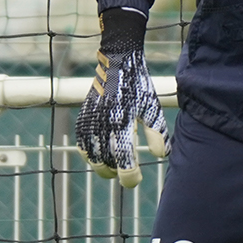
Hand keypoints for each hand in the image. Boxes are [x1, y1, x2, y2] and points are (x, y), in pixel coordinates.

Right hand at [74, 7, 168, 188]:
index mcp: (122, 123)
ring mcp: (90, 121)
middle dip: (115, 173)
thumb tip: (161, 156)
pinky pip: (82, 143)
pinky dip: (89, 154)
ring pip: (91, 156)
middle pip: (105, 163)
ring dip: (102, 166)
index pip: (123, 161)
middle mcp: (104, 125)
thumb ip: (157, 133)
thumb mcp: (153, 108)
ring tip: (113, 168)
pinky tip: (99, 156)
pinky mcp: (83, 117)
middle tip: (126, 175)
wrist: (118, 62)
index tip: (135, 180)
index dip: (129, 176)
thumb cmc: (139, 86)